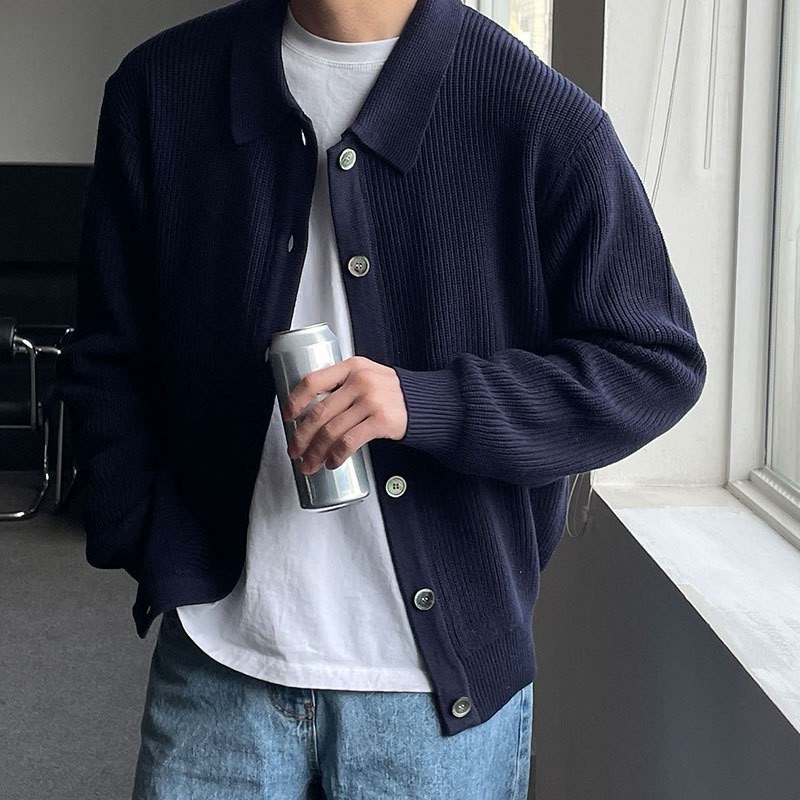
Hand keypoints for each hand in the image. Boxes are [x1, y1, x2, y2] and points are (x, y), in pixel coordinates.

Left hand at [282, 356, 407, 474]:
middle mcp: (360, 381)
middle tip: (295, 451)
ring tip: (310, 464)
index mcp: (351, 367)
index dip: (294, 401)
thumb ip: (343, 384)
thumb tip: (309, 410)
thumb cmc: (391, 393)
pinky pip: (350, 441)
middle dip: (302, 436)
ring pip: (332, 430)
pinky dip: (337, 456)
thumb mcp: (367, 376)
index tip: (286, 416)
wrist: (426, 403)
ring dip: (316, 452)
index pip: (313, 381)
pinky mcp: (382, 420)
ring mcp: (371, 400)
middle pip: (319, 412)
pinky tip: (332, 462)